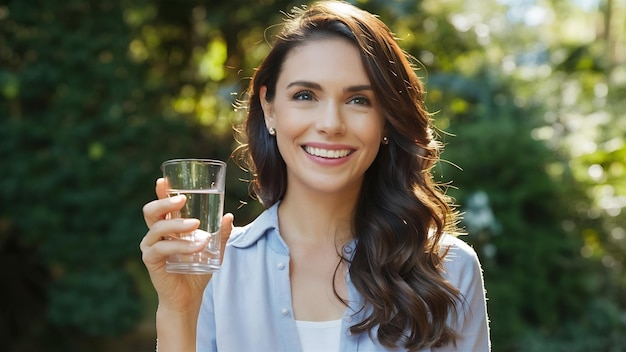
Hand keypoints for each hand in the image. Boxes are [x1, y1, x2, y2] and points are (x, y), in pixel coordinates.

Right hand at [140, 178, 232, 311]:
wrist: (188, 297)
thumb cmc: (196, 270)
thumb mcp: (213, 250)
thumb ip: (221, 234)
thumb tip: (228, 217)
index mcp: (167, 227)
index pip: (161, 205)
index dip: (161, 191)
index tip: (164, 180)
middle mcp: (156, 234)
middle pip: (151, 211)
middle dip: (165, 202)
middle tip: (183, 199)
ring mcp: (151, 246)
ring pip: (157, 227)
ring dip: (178, 224)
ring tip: (196, 225)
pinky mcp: (152, 260)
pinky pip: (163, 248)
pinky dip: (181, 245)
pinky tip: (197, 246)